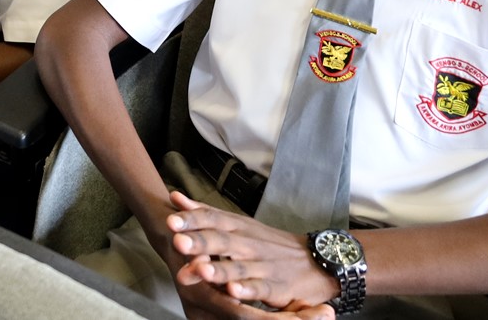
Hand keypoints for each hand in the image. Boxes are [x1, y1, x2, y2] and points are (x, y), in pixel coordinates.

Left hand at [169, 193, 339, 313]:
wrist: (317, 261)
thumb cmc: (267, 242)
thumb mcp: (237, 223)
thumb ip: (205, 213)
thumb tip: (173, 196)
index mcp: (237, 226)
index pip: (212, 219)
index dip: (192, 219)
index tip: (170, 220)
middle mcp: (248, 243)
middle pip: (222, 241)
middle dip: (200, 242)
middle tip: (177, 243)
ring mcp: (263, 265)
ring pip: (238, 267)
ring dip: (219, 269)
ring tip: (200, 270)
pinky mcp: (276, 287)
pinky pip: (260, 288)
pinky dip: (247, 290)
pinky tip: (233, 292)